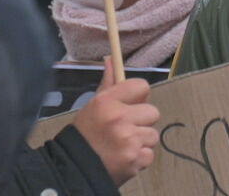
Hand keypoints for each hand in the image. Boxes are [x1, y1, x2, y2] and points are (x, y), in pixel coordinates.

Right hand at [72, 57, 160, 183]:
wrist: (75, 168)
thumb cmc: (85, 133)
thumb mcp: (93, 105)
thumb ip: (108, 84)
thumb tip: (112, 59)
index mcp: (108, 101)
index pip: (142, 87)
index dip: (139, 96)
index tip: (132, 105)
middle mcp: (120, 118)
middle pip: (153, 112)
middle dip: (142, 121)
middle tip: (126, 129)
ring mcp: (129, 140)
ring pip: (153, 135)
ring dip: (142, 141)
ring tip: (124, 145)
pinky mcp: (135, 160)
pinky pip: (150, 154)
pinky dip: (140, 157)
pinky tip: (125, 157)